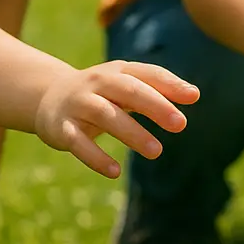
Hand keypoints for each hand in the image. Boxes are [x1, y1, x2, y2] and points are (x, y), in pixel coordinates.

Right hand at [35, 61, 199, 177]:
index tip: (194, 97)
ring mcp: (78, 105)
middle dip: (155, 106)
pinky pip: (79, 143)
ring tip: (157, 151)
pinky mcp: (62, 128)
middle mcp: (97, 84)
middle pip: (129, 91)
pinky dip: (96, 158)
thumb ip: (159, 89)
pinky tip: (115, 171)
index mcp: (118, 71)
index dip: (170, 84)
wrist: (49, 98)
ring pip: (106, 116)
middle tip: (181, 124)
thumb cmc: (102, 93)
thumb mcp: (127, 86)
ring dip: (133, 133)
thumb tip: (194, 94)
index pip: (147, 74)